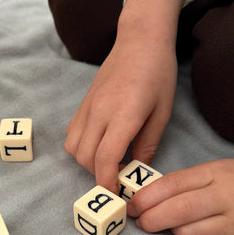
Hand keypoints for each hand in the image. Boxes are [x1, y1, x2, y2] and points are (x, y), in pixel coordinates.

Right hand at [64, 0, 200, 193]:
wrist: (139, 40)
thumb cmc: (157, 74)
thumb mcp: (162, 112)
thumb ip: (148, 144)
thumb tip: (137, 169)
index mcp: (123, 115)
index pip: (105, 157)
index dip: (106, 181)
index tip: (114, 194)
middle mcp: (99, 113)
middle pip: (84, 157)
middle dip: (98, 174)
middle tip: (116, 176)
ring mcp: (86, 108)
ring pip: (72, 147)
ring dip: (86, 161)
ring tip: (106, 159)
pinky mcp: (81, 104)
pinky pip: (71, 133)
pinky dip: (79, 146)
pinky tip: (97, 142)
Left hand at [127, 159, 233, 234]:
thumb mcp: (214, 171)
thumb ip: (184, 183)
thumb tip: (148, 197)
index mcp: (214, 174)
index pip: (174, 184)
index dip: (147, 196)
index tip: (132, 205)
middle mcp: (224, 198)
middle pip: (179, 210)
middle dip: (151, 218)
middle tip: (138, 221)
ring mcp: (232, 223)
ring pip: (187, 232)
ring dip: (168, 231)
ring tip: (162, 225)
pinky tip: (186, 231)